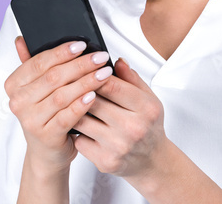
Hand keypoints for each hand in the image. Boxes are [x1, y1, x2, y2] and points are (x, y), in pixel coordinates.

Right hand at [3, 36, 113, 173]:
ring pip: (62, 95)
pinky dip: (81, 104)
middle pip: (53, 77)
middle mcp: (18, 102)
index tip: (82, 44)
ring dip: (86, 82)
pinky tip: (94, 95)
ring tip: (104, 73)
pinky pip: (66, 116)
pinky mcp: (46, 136)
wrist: (47, 151)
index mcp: (14, 84)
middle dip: (80, 65)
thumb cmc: (46, 113)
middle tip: (101, 57)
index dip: (62, 52)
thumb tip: (21, 39)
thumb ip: (31, 62)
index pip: (39, 62)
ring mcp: (30, 120)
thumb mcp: (38, 87)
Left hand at [72, 58, 168, 179]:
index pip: (113, 85)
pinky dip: (76, 131)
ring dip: (74, 110)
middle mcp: (133, 128)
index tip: (86, 69)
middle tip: (71, 82)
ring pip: (82, 121)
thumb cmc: (148, 125)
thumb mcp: (148, 98)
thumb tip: (117, 61)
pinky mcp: (105, 161)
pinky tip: (78, 124)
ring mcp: (118, 146)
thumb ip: (132, 78)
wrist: (151, 160)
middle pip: (94, 102)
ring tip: (70, 101)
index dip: (95, 74)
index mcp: (146, 108)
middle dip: (81, 90)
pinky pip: (79, 140)